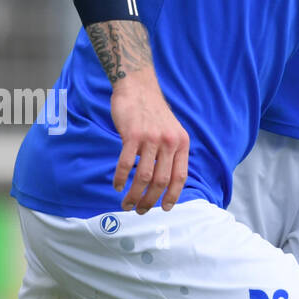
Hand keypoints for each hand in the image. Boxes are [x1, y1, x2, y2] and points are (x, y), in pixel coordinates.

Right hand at [109, 69, 189, 213]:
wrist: (139, 88)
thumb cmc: (153, 114)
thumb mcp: (172, 132)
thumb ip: (171, 153)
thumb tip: (165, 182)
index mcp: (181, 143)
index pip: (180, 176)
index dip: (172, 195)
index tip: (164, 208)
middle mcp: (169, 142)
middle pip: (161, 180)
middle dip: (150, 200)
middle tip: (139, 210)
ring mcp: (151, 138)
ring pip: (143, 176)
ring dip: (134, 194)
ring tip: (126, 204)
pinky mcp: (133, 135)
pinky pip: (126, 163)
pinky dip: (120, 178)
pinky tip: (117, 186)